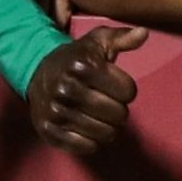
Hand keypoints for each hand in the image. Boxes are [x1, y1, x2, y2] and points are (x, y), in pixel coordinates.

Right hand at [25, 24, 146, 154]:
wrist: (37, 72)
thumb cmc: (76, 58)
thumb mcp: (99, 41)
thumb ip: (123, 37)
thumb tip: (144, 33)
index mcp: (83, 67)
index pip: (127, 91)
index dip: (127, 90)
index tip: (117, 87)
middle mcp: (67, 90)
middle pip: (118, 114)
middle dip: (119, 110)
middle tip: (110, 104)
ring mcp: (56, 112)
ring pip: (104, 133)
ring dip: (108, 127)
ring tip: (101, 117)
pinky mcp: (48, 131)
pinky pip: (84, 147)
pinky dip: (92, 142)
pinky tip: (89, 129)